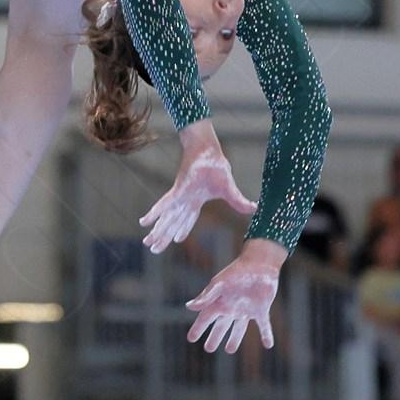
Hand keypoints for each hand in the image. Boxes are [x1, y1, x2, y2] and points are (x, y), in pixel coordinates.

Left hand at [139, 143, 255, 254]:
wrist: (208, 150)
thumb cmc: (216, 165)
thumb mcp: (230, 190)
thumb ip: (239, 202)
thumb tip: (255, 209)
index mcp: (196, 200)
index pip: (188, 219)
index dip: (182, 230)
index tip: (176, 240)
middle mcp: (185, 200)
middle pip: (173, 223)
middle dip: (164, 236)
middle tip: (153, 249)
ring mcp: (180, 196)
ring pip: (167, 218)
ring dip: (158, 231)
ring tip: (147, 243)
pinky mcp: (177, 190)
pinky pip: (164, 205)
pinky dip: (154, 214)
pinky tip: (144, 222)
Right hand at [185, 240, 283, 353]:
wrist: (260, 264)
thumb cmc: (237, 272)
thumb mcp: (220, 284)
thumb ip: (206, 296)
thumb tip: (188, 307)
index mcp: (220, 302)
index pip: (205, 318)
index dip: (198, 328)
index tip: (191, 338)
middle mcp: (231, 307)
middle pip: (221, 326)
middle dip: (215, 337)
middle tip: (209, 349)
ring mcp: (246, 309)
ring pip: (238, 328)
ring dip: (234, 339)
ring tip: (229, 350)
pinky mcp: (261, 309)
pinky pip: (263, 325)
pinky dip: (266, 335)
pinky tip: (268, 345)